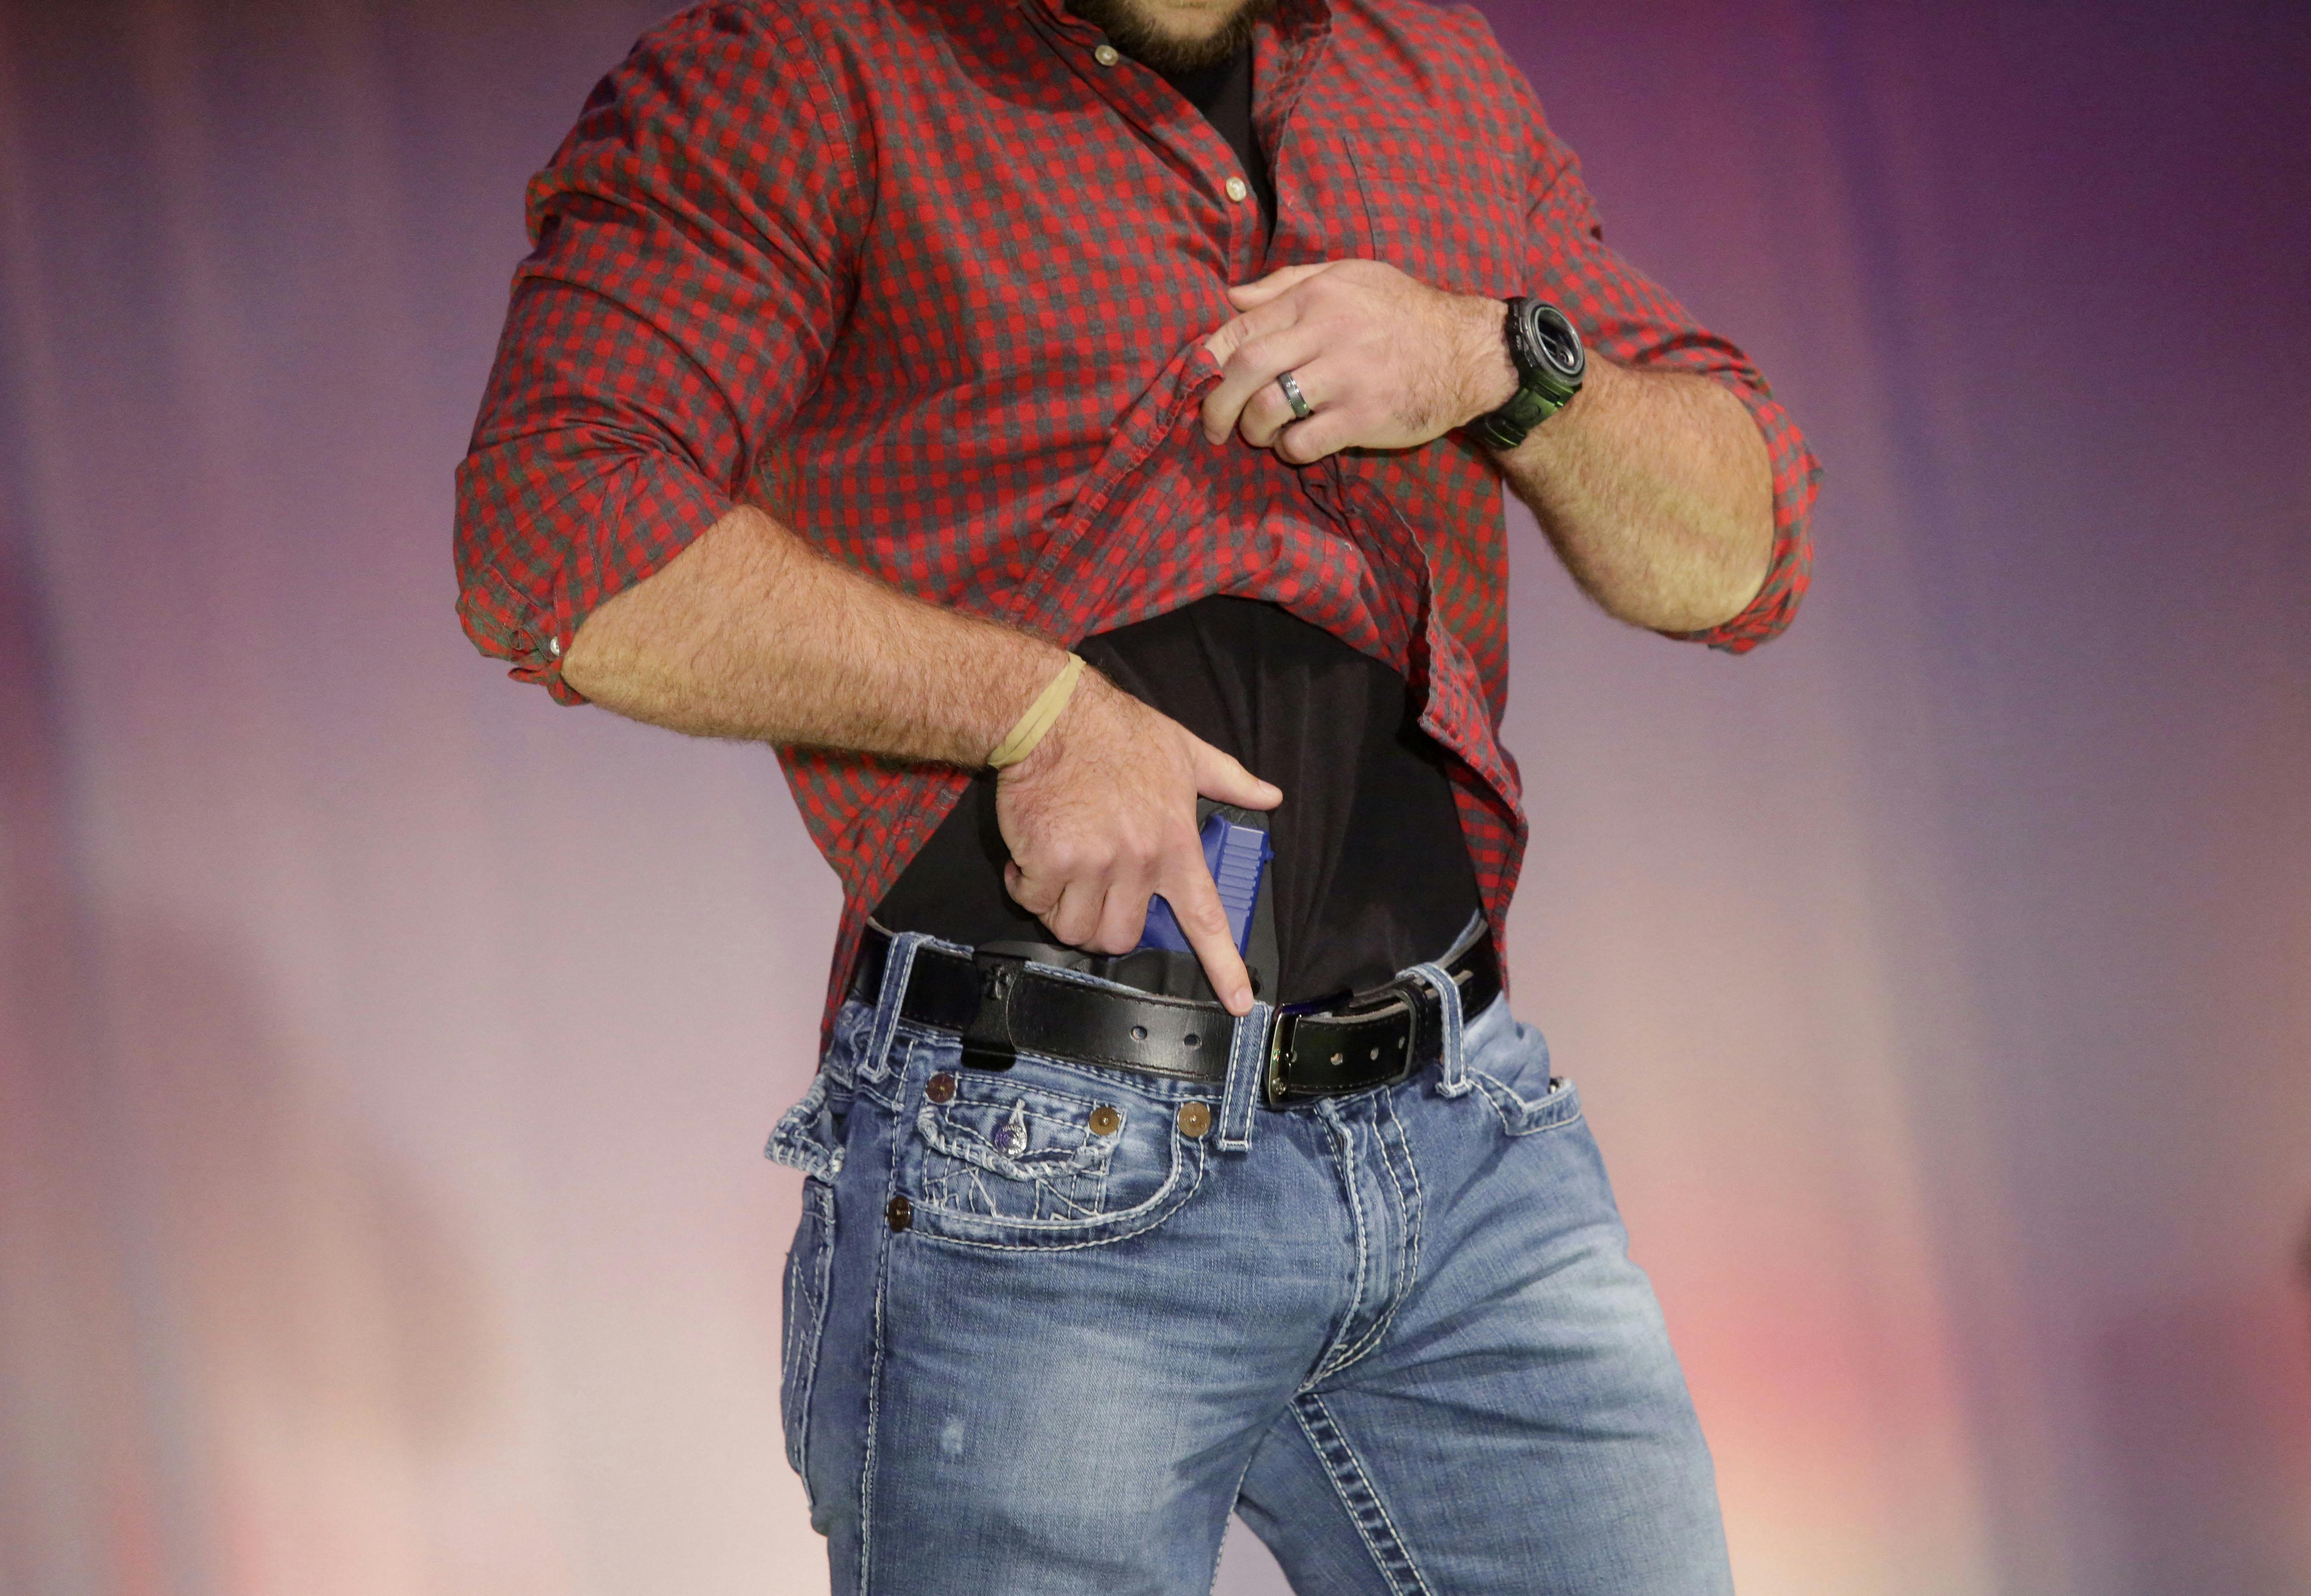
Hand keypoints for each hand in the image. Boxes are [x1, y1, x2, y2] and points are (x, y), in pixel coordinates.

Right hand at [995, 670, 1280, 1013]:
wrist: (1053, 715)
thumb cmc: (1119, 733)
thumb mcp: (1186, 751)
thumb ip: (1229, 779)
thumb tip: (1271, 795)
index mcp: (1176, 845)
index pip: (1205, 918)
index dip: (1223, 966)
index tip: (1239, 1002)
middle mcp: (1138, 862)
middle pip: (1121, 938)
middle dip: (1102, 925)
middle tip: (1091, 893)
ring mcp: (1092, 865)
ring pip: (1074, 929)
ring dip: (1061, 909)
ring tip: (1060, 870)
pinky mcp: (1048, 862)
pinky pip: (1033, 902)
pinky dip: (1025, 885)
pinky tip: (1031, 854)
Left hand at [1200, 260, 1517, 464]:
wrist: (1467, 351)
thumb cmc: (1402, 311)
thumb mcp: (1349, 275)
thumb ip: (1286, 283)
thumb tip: (1231, 297)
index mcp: (1315, 298)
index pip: (1240, 327)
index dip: (1209, 359)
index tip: (1200, 380)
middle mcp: (1326, 334)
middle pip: (1246, 369)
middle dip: (1216, 402)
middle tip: (1212, 425)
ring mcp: (1345, 378)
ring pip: (1268, 410)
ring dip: (1252, 430)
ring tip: (1259, 435)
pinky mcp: (1362, 418)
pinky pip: (1303, 443)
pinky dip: (1288, 451)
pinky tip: (1296, 445)